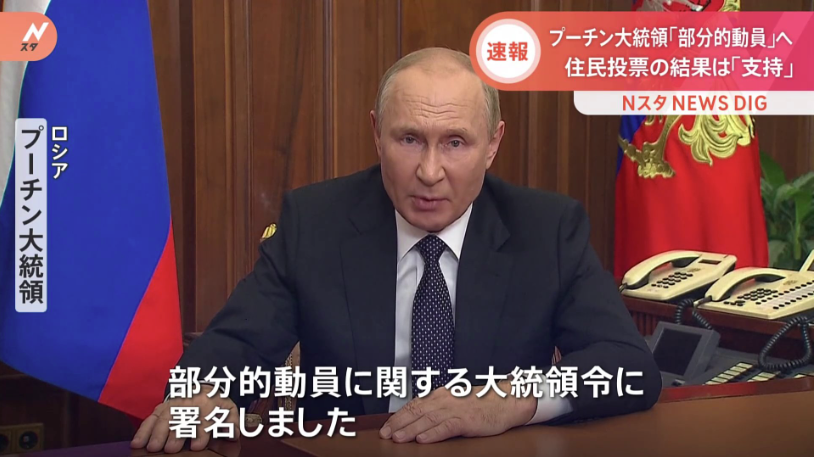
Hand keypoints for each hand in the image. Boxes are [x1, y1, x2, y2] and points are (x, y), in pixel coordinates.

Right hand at [130, 384, 238, 453]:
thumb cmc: (216, 405)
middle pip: (181, 418)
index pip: (205, 417)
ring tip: (153, 447)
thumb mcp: (229, 410)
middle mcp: (190, 403)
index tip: (197, 445)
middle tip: (171, 448)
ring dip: (157, 432)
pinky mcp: (161, 408)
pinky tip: (137, 443)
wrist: (203, 385)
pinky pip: (150, 418)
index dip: (201, 431)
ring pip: (164, 417)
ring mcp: (173, 404)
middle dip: (175, 433)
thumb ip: (232, 422)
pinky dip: (142, 430)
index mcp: (209, 403)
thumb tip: (234, 434)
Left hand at [379, 380, 535, 443]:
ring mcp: (455, 410)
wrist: (506, 401)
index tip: (386, 427)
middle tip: (385, 434)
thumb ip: (437, 409)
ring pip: (427, 420)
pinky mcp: (466, 420)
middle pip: (416, 412)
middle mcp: (445, 400)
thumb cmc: (481, 404)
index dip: (398, 417)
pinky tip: (423, 439)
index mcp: (440, 395)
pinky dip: (433, 433)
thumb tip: (417, 421)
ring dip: (410, 429)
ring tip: (398, 438)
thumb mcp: (455, 402)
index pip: (414, 405)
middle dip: (398, 424)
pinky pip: (446, 427)